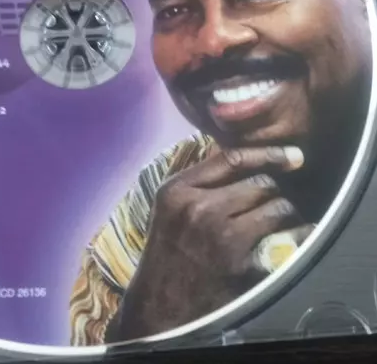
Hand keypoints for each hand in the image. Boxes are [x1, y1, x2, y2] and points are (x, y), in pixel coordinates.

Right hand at [105, 146, 313, 341]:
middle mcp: (199, 208)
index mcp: (178, 190)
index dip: (268, 153)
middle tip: (273, 198)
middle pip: (261, 182)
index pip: (232, 158)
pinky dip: (296, 235)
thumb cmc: (168, 250)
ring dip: (284, 213)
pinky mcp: (242, 263)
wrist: (161, 303)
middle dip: (274, 190)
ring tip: (277, 220)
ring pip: (278, 207)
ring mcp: (222, 236)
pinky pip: (287, 238)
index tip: (292, 155)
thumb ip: (200, 181)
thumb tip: (244, 157)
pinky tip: (292, 237)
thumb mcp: (170, 206)